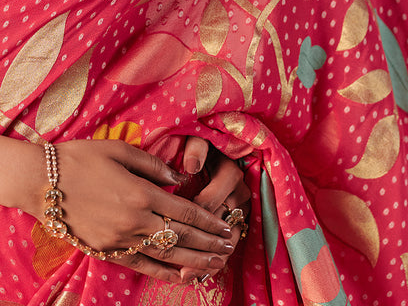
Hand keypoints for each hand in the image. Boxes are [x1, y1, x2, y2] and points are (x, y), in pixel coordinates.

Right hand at [49, 139, 235, 283]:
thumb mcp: (117, 149)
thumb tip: (177, 178)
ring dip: (195, 261)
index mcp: (141, 193)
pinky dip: (165, 272)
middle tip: (230, 247)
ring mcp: (121, 240)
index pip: (186, 211)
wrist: (41, 182)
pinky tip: (182, 276)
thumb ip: (151, 163)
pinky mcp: (107, 251)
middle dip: (209, 243)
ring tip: (215, 265)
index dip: (209, 221)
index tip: (226, 226)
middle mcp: (135, 221)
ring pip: (167, 255)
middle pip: (182, 236)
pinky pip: (142, 266)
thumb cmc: (79, 159)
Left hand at [177, 140, 250, 283]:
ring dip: (207, 260)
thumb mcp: (199, 139)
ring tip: (186, 276)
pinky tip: (198, 275)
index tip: (173, 225)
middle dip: (200, 245)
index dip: (193, 215)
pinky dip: (213, 260)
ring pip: (226, 241)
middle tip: (180, 264)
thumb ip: (196, 148)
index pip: (212, 200)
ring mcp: (242, 209)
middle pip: (220, 226)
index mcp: (231, 174)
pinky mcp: (239, 220)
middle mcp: (240, 194)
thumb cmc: (201, 145)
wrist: (217, 148)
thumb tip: (191, 166)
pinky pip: (227, 245)